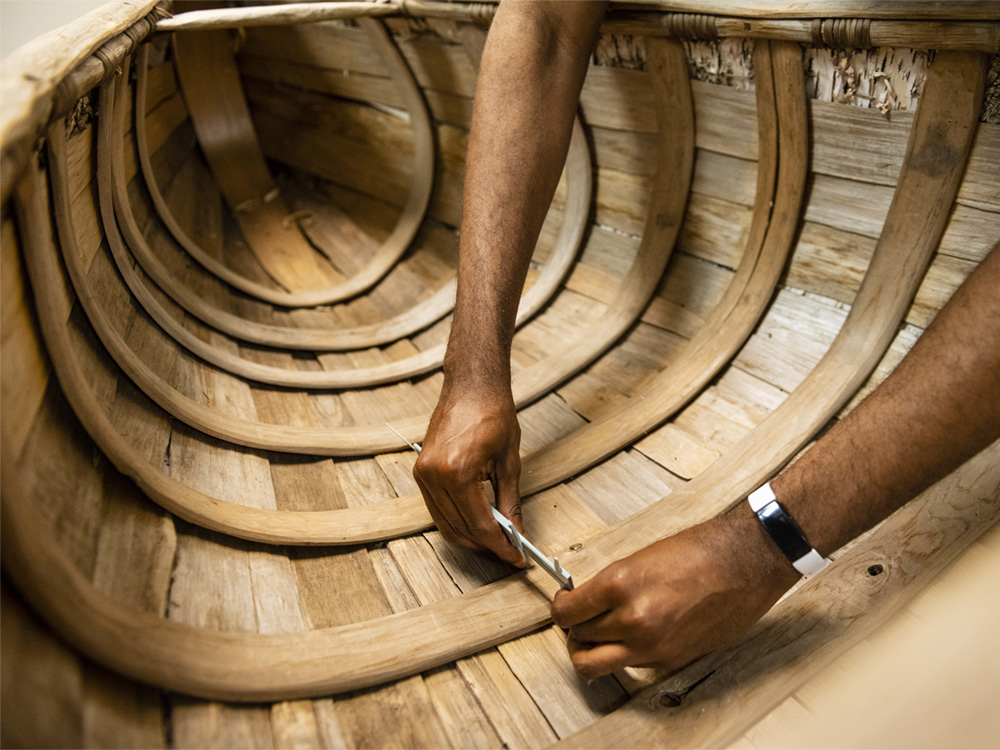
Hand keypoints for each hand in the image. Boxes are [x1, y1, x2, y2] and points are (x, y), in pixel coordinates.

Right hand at [413, 385, 524, 565]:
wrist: (471, 385)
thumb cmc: (493, 414)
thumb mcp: (510, 462)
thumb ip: (511, 503)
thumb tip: (518, 534)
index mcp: (458, 471)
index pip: (480, 524)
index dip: (500, 546)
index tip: (517, 558)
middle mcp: (434, 475)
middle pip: (461, 529)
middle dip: (486, 545)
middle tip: (510, 551)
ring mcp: (423, 474)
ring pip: (446, 524)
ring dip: (471, 536)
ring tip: (496, 540)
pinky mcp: (420, 471)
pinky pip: (437, 508)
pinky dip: (456, 520)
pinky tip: (477, 522)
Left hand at [551, 505, 798, 679]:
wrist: (744, 563)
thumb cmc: (699, 552)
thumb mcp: (638, 559)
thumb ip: (609, 585)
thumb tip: (587, 602)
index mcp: (620, 584)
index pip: (566, 612)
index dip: (560, 609)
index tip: (564, 604)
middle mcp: (632, 618)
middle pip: (578, 640)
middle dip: (575, 628)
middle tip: (582, 618)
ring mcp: (651, 644)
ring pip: (596, 664)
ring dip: (591, 650)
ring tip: (599, 635)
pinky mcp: (669, 659)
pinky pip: (629, 665)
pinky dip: (623, 654)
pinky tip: (631, 636)